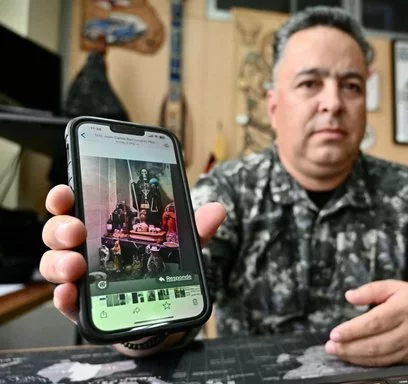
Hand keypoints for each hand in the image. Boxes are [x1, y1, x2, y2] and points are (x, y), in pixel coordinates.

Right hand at [40, 184, 225, 323]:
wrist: (159, 311)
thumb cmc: (159, 269)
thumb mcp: (178, 246)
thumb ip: (194, 229)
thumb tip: (218, 210)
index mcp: (103, 227)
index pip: (75, 205)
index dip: (64, 197)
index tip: (66, 193)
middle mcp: (85, 248)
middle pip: (58, 232)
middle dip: (61, 228)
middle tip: (76, 231)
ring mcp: (81, 277)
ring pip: (54, 264)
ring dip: (59, 262)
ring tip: (76, 265)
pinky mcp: (82, 306)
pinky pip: (64, 301)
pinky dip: (62, 297)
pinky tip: (69, 294)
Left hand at [325, 280, 407, 366]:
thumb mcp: (395, 286)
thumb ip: (371, 290)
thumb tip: (349, 296)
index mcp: (404, 308)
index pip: (375, 322)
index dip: (353, 330)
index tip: (335, 333)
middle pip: (375, 343)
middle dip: (349, 347)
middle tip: (331, 346)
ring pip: (380, 357)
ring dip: (355, 357)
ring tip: (338, 353)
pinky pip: (387, 364)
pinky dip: (368, 363)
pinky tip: (355, 359)